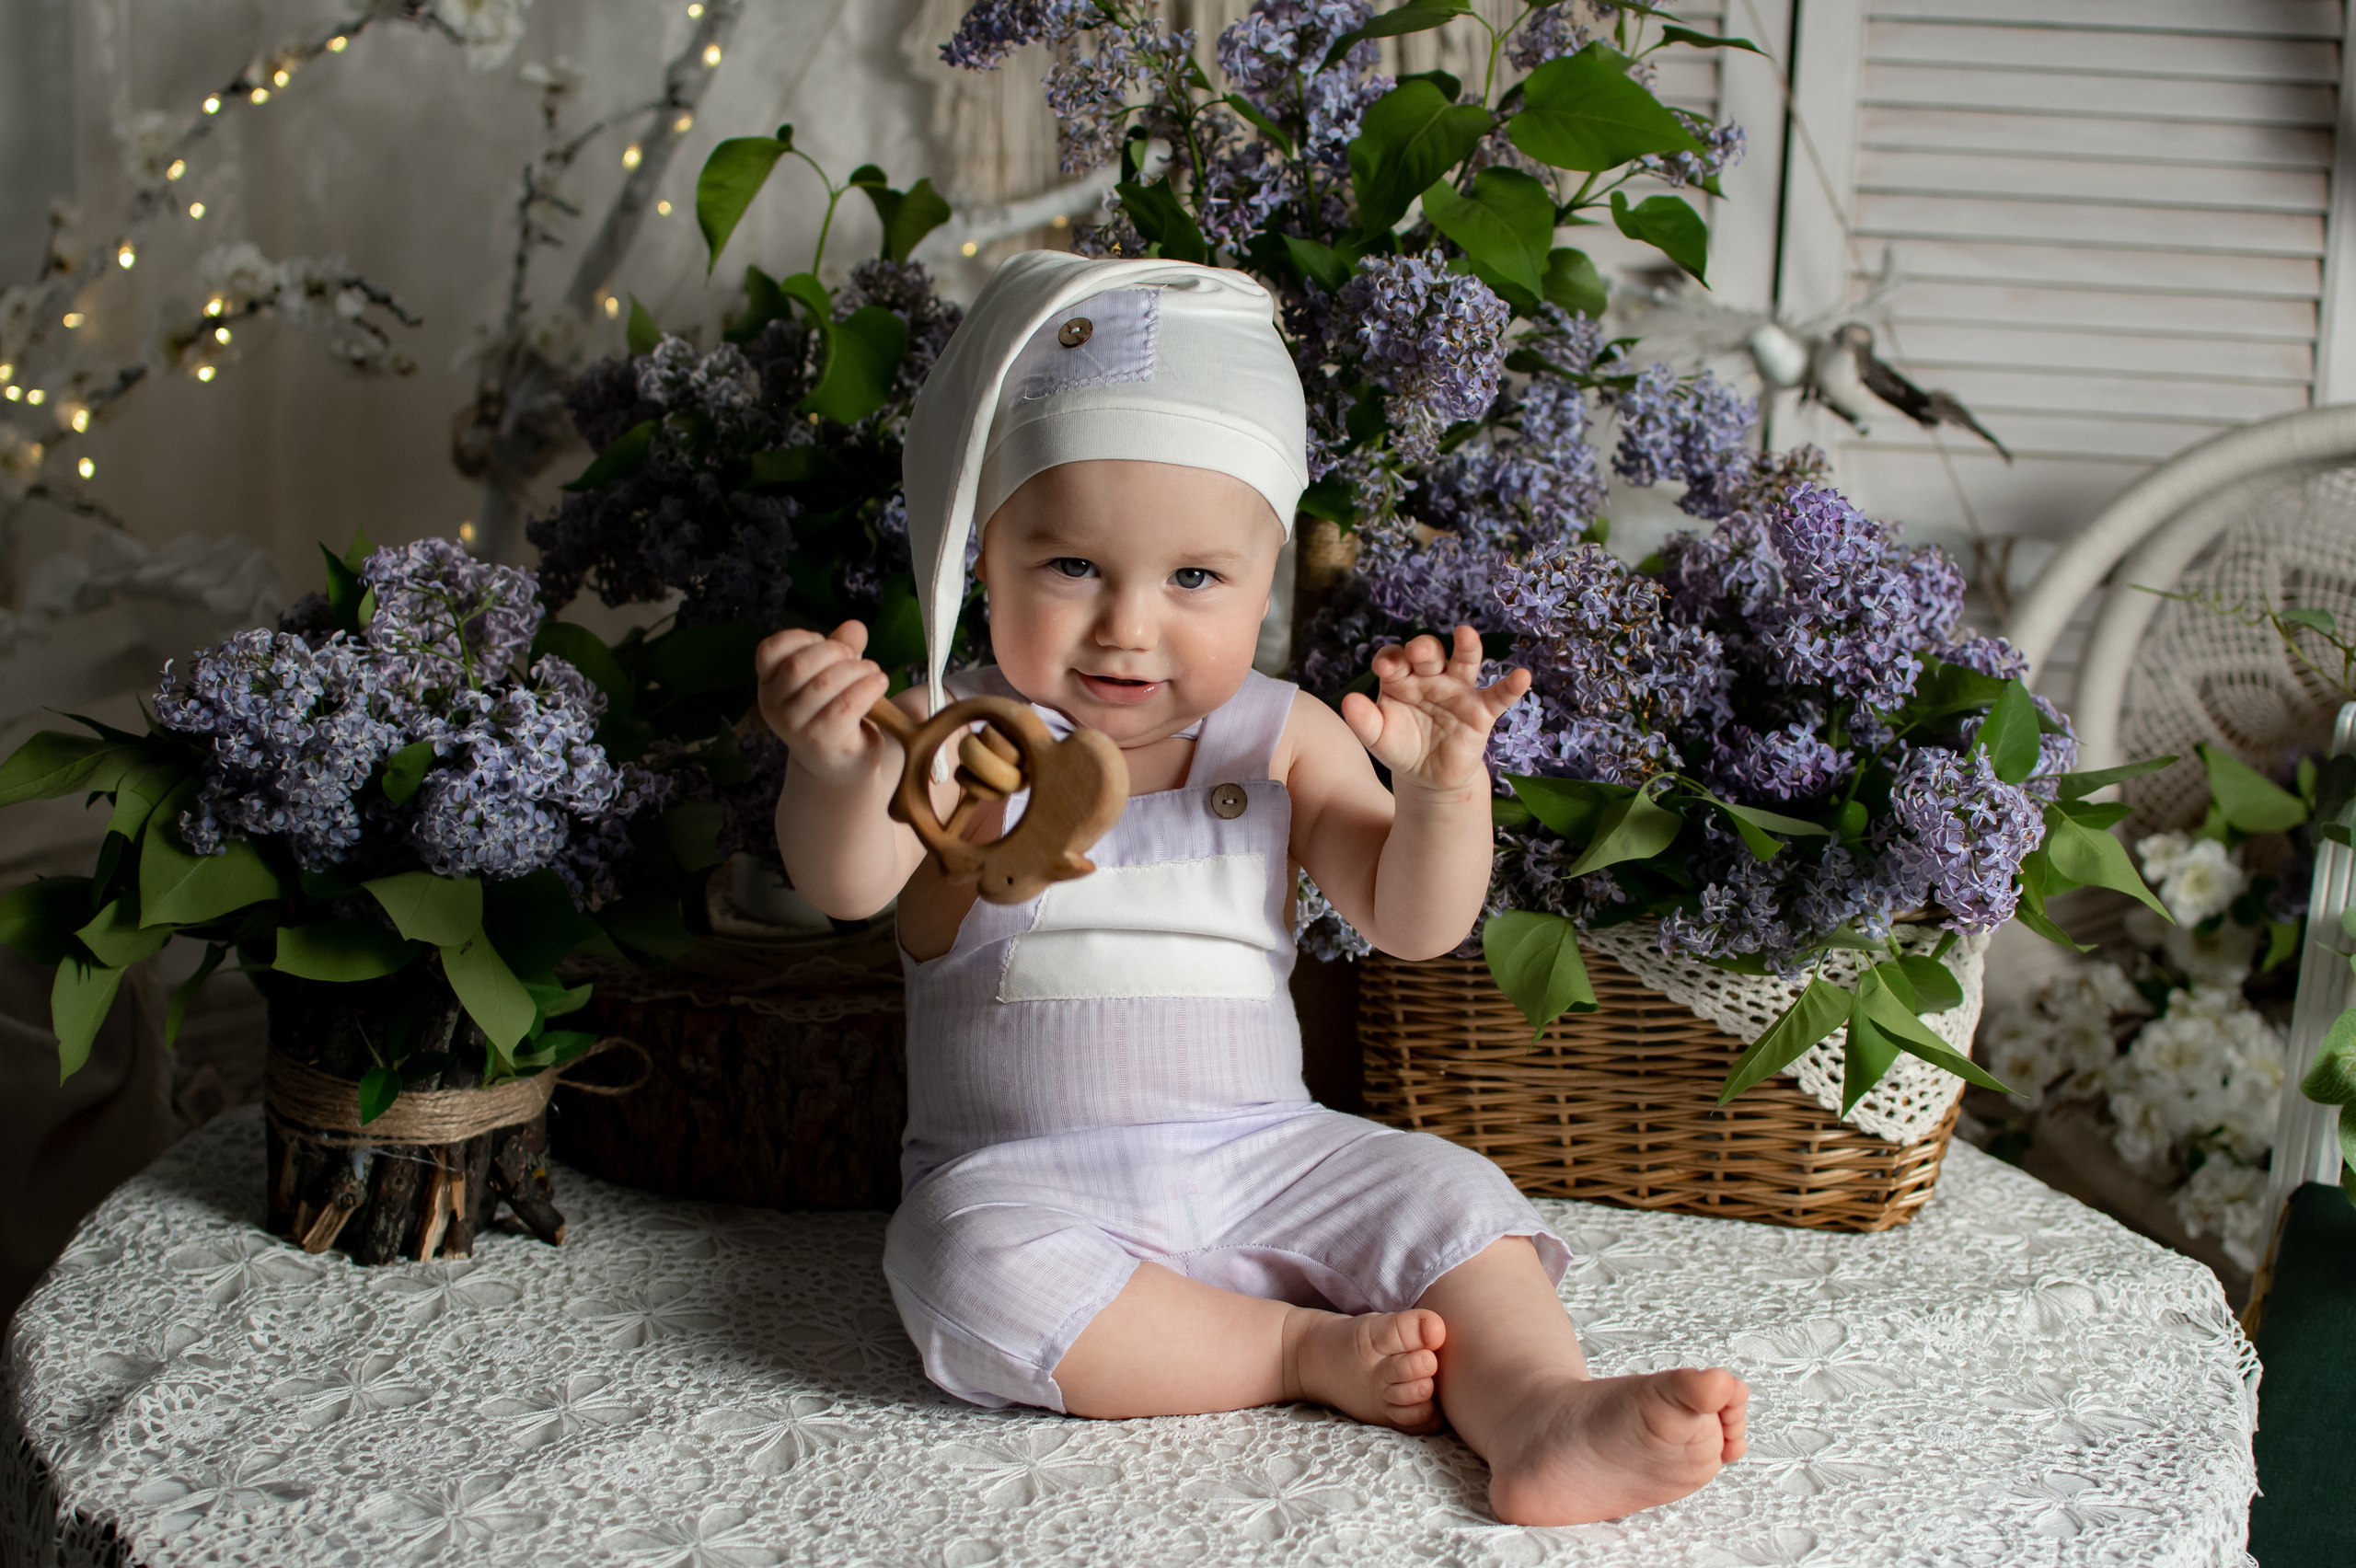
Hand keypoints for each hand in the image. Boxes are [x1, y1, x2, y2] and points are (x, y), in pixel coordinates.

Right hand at [755, 620, 890, 786]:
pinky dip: (868, 688)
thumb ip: (841, 647)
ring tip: (873, 672)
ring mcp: (794, 727)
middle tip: (856, 659)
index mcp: (769, 683)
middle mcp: (773, 706)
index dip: (799, 638)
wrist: (840, 764)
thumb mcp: (834, 673)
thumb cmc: (834, 710)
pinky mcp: (821, 741)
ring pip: (824, 684)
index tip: (823, 641)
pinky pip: (845, 706)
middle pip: (799, 664)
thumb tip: (855, 627)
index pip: (769, 651)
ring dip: (856, 670)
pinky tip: (879, 683)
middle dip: (835, 652)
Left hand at [1339, 626, 1531, 795]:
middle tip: (1418, 652)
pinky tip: (1522, 676)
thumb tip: (1348, 702)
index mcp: (1401, 678)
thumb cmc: (1401, 747)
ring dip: (1466, 647)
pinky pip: (1498, 696)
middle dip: (1424, 649)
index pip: (1394, 659)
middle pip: (1429, 653)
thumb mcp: (1378, 738)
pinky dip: (1511, 686)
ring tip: (1466, 634)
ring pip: (1464, 662)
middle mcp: (1430, 677)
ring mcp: (1457, 690)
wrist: (1427, 777)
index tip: (1385, 667)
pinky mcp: (1480, 711)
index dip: (1391, 660)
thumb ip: (1364, 720)